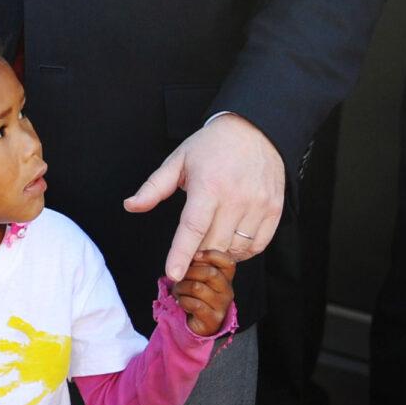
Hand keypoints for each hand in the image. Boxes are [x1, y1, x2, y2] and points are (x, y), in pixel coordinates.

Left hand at [125, 113, 284, 281]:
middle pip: (214, 244)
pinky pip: (257, 245)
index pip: (193, 228)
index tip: (173, 274)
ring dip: (219, 255)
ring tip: (208, 244)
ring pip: (236, 249)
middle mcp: (236, 198)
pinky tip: (229, 242)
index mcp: (208, 186)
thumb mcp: (177, 161)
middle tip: (187, 259)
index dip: (181, 254)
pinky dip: (242, 252)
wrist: (255, 131)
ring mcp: (259, 205)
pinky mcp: (275, 210)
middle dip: (197, 258)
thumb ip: (153, 187)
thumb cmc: (211, 147)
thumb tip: (130, 205)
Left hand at [173, 251, 236, 336]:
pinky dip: (183, 301)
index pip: (228, 262)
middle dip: (188, 273)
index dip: (211, 256)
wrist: (192, 322)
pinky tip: (181, 302)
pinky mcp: (213, 319)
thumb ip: (195, 265)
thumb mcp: (194, 276)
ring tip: (177, 291)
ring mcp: (222, 306)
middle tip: (179, 278)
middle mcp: (227, 291)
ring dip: (181, 288)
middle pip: (210, 273)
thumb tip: (187, 256)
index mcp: (225, 278)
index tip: (195, 256)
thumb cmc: (192, 295)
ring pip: (197, 287)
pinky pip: (195, 304)